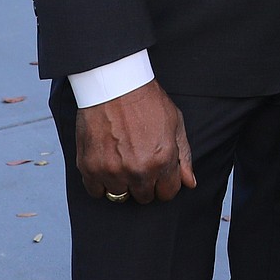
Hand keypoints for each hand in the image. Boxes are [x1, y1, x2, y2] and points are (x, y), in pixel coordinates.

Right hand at [76, 78, 195, 203]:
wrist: (114, 83)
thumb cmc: (146, 99)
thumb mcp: (175, 121)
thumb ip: (183, 155)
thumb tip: (189, 182)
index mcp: (162, 160)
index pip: (167, 193)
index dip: (164, 182)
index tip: (158, 171)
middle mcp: (138, 170)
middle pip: (144, 197)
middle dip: (144, 182)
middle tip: (138, 160)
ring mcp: (112, 171)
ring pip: (120, 195)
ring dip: (122, 182)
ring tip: (121, 158)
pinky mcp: (90, 167)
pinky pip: (96, 191)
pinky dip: (100, 181)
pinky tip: (105, 163)